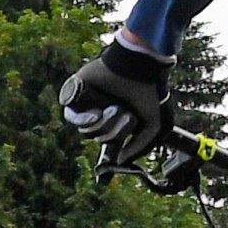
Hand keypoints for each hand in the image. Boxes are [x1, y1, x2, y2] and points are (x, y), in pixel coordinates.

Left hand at [60, 41, 171, 159]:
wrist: (139, 66)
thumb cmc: (150, 92)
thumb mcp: (156, 126)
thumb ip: (141, 147)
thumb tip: (121, 161)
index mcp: (117, 119)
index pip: (109, 141)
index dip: (112, 149)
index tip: (117, 157)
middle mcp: (102, 112)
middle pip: (98, 138)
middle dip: (114, 132)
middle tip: (127, 116)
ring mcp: (88, 103)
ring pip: (85, 130)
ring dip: (103, 125)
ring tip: (116, 109)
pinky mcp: (75, 93)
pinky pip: (71, 116)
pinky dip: (83, 119)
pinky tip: (97, 113)